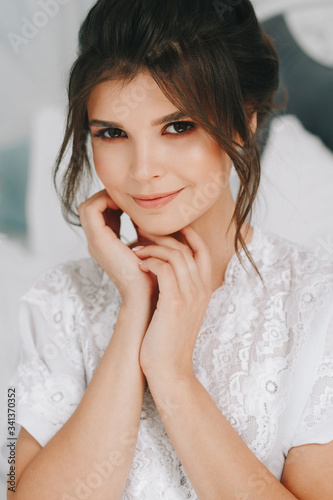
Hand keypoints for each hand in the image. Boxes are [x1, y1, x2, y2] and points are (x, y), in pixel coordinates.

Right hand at [78, 190, 156, 304]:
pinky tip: (125, 206)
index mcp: (105, 244)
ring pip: (87, 208)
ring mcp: (95, 242)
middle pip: (89, 209)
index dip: (110, 201)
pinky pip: (91, 210)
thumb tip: (148, 215)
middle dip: (106, 198)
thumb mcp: (146, 246)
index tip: (130, 201)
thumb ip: (142, 230)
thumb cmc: (151, 273)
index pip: (97, 213)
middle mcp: (96, 243)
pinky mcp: (99, 241)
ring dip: (105, 198)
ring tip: (125, 201)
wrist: (145, 294)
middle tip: (126, 198)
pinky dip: (104, 201)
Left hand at [134, 225, 212, 378]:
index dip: (186, 233)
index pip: (202, 250)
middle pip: (187, 247)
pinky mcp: (174, 303)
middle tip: (142, 233)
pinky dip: (150, 261)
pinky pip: (164, 269)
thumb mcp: (179, 309)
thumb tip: (163, 266)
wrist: (169, 369)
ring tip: (136, 250)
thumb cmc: (168, 338)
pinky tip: (139, 264)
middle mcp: (201, 289)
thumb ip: (177, 286)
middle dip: (163, 236)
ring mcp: (190, 296)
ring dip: (153, 247)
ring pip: (175, 254)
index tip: (164, 228)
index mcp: (204, 288)